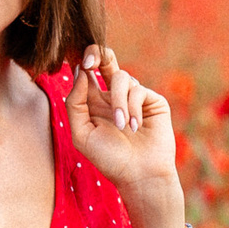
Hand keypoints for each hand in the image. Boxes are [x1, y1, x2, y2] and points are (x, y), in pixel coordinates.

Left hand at [65, 45, 180, 219]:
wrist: (139, 175)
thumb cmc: (109, 159)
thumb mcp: (82, 133)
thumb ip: (75, 103)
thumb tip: (79, 72)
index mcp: (94, 103)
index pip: (86, 72)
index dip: (82, 61)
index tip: (81, 65)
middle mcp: (113, 96)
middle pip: (106, 60)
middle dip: (98, 53)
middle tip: (91, 62)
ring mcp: (134, 97)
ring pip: (122, 77)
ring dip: (119, 102)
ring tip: (122, 127)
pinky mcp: (152, 101)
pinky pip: (139, 90)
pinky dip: (134, 108)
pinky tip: (135, 127)